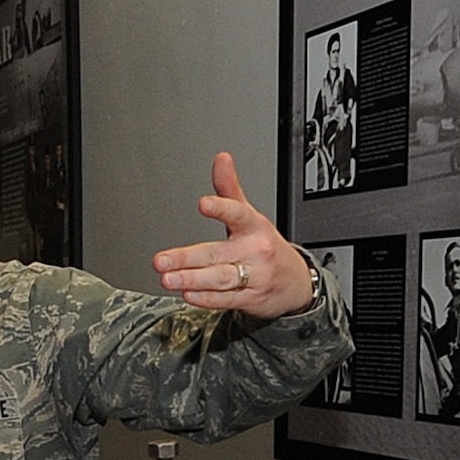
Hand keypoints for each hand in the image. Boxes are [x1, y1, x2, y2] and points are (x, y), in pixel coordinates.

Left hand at [152, 153, 320, 318]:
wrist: (297, 284)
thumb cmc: (267, 247)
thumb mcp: (251, 215)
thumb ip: (230, 189)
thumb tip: (221, 159)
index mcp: (254, 227)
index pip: (238, 214)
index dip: (221, 208)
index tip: (204, 204)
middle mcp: (254, 252)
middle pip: (217, 254)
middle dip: (187, 258)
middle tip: (161, 261)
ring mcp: (253, 277)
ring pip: (220, 278)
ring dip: (192, 280)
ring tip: (168, 279)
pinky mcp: (250, 299)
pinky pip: (225, 300)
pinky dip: (206, 299)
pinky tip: (188, 294)